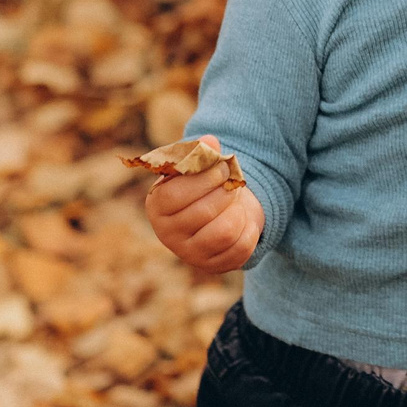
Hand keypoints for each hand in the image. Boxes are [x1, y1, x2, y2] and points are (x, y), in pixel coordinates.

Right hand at [144, 138, 263, 272]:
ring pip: (224, 232)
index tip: (222, 167)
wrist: (221, 212)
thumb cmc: (203, 185)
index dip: (204, 179)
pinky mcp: (214, 266)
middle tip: (232, 183)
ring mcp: (191, 254)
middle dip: (225, 192)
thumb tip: (209, 141)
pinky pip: (241, 248)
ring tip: (236, 202)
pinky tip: (243, 220)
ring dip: (238, 211)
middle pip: (203, 212)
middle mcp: (168, 235)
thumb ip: (201, 152)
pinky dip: (249, 229)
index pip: (175, 195)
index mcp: (157, 206)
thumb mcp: (199, 166)